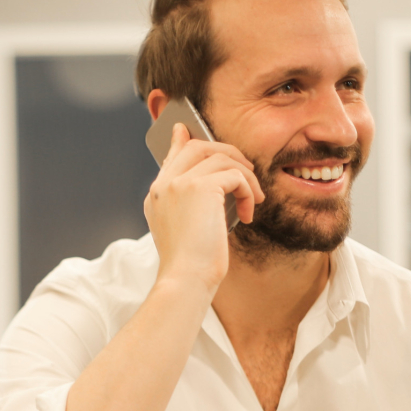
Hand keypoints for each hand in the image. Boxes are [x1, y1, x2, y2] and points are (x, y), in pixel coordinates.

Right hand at [144, 123, 263, 291]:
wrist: (186, 279)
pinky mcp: (200, 187)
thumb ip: (192, 206)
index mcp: (157, 195)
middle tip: (246, 169)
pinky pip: (234, 174)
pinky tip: (248, 212)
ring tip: (253, 200)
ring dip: (245, 176)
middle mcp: (164, 184)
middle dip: (227, 152)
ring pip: (220, 157)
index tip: (184, 130)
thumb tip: (214, 190)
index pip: (171, 157)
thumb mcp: (187, 231)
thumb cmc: (190, 266)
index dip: (182, 141)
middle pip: (197, 147)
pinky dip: (247, 190)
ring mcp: (179, 183)